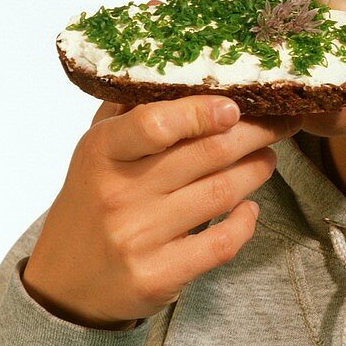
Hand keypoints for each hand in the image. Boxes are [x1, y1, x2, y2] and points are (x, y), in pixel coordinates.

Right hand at [22, 96, 302, 329]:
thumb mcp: (98, 151)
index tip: (236, 105)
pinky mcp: (157, 275)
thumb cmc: (93, 201)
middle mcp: (119, 193)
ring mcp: (138, 237)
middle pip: (205, 154)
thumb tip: (176, 60)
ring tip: (267, 157)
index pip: (154, 124)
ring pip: (221, 193)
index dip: (201, 112)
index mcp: (102, 152)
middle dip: (255, 133)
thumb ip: (131, 109)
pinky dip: (246, 221)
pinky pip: (221, 243)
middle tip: (280, 122)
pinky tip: (249, 207)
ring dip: (256, 170)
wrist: (65, 285)